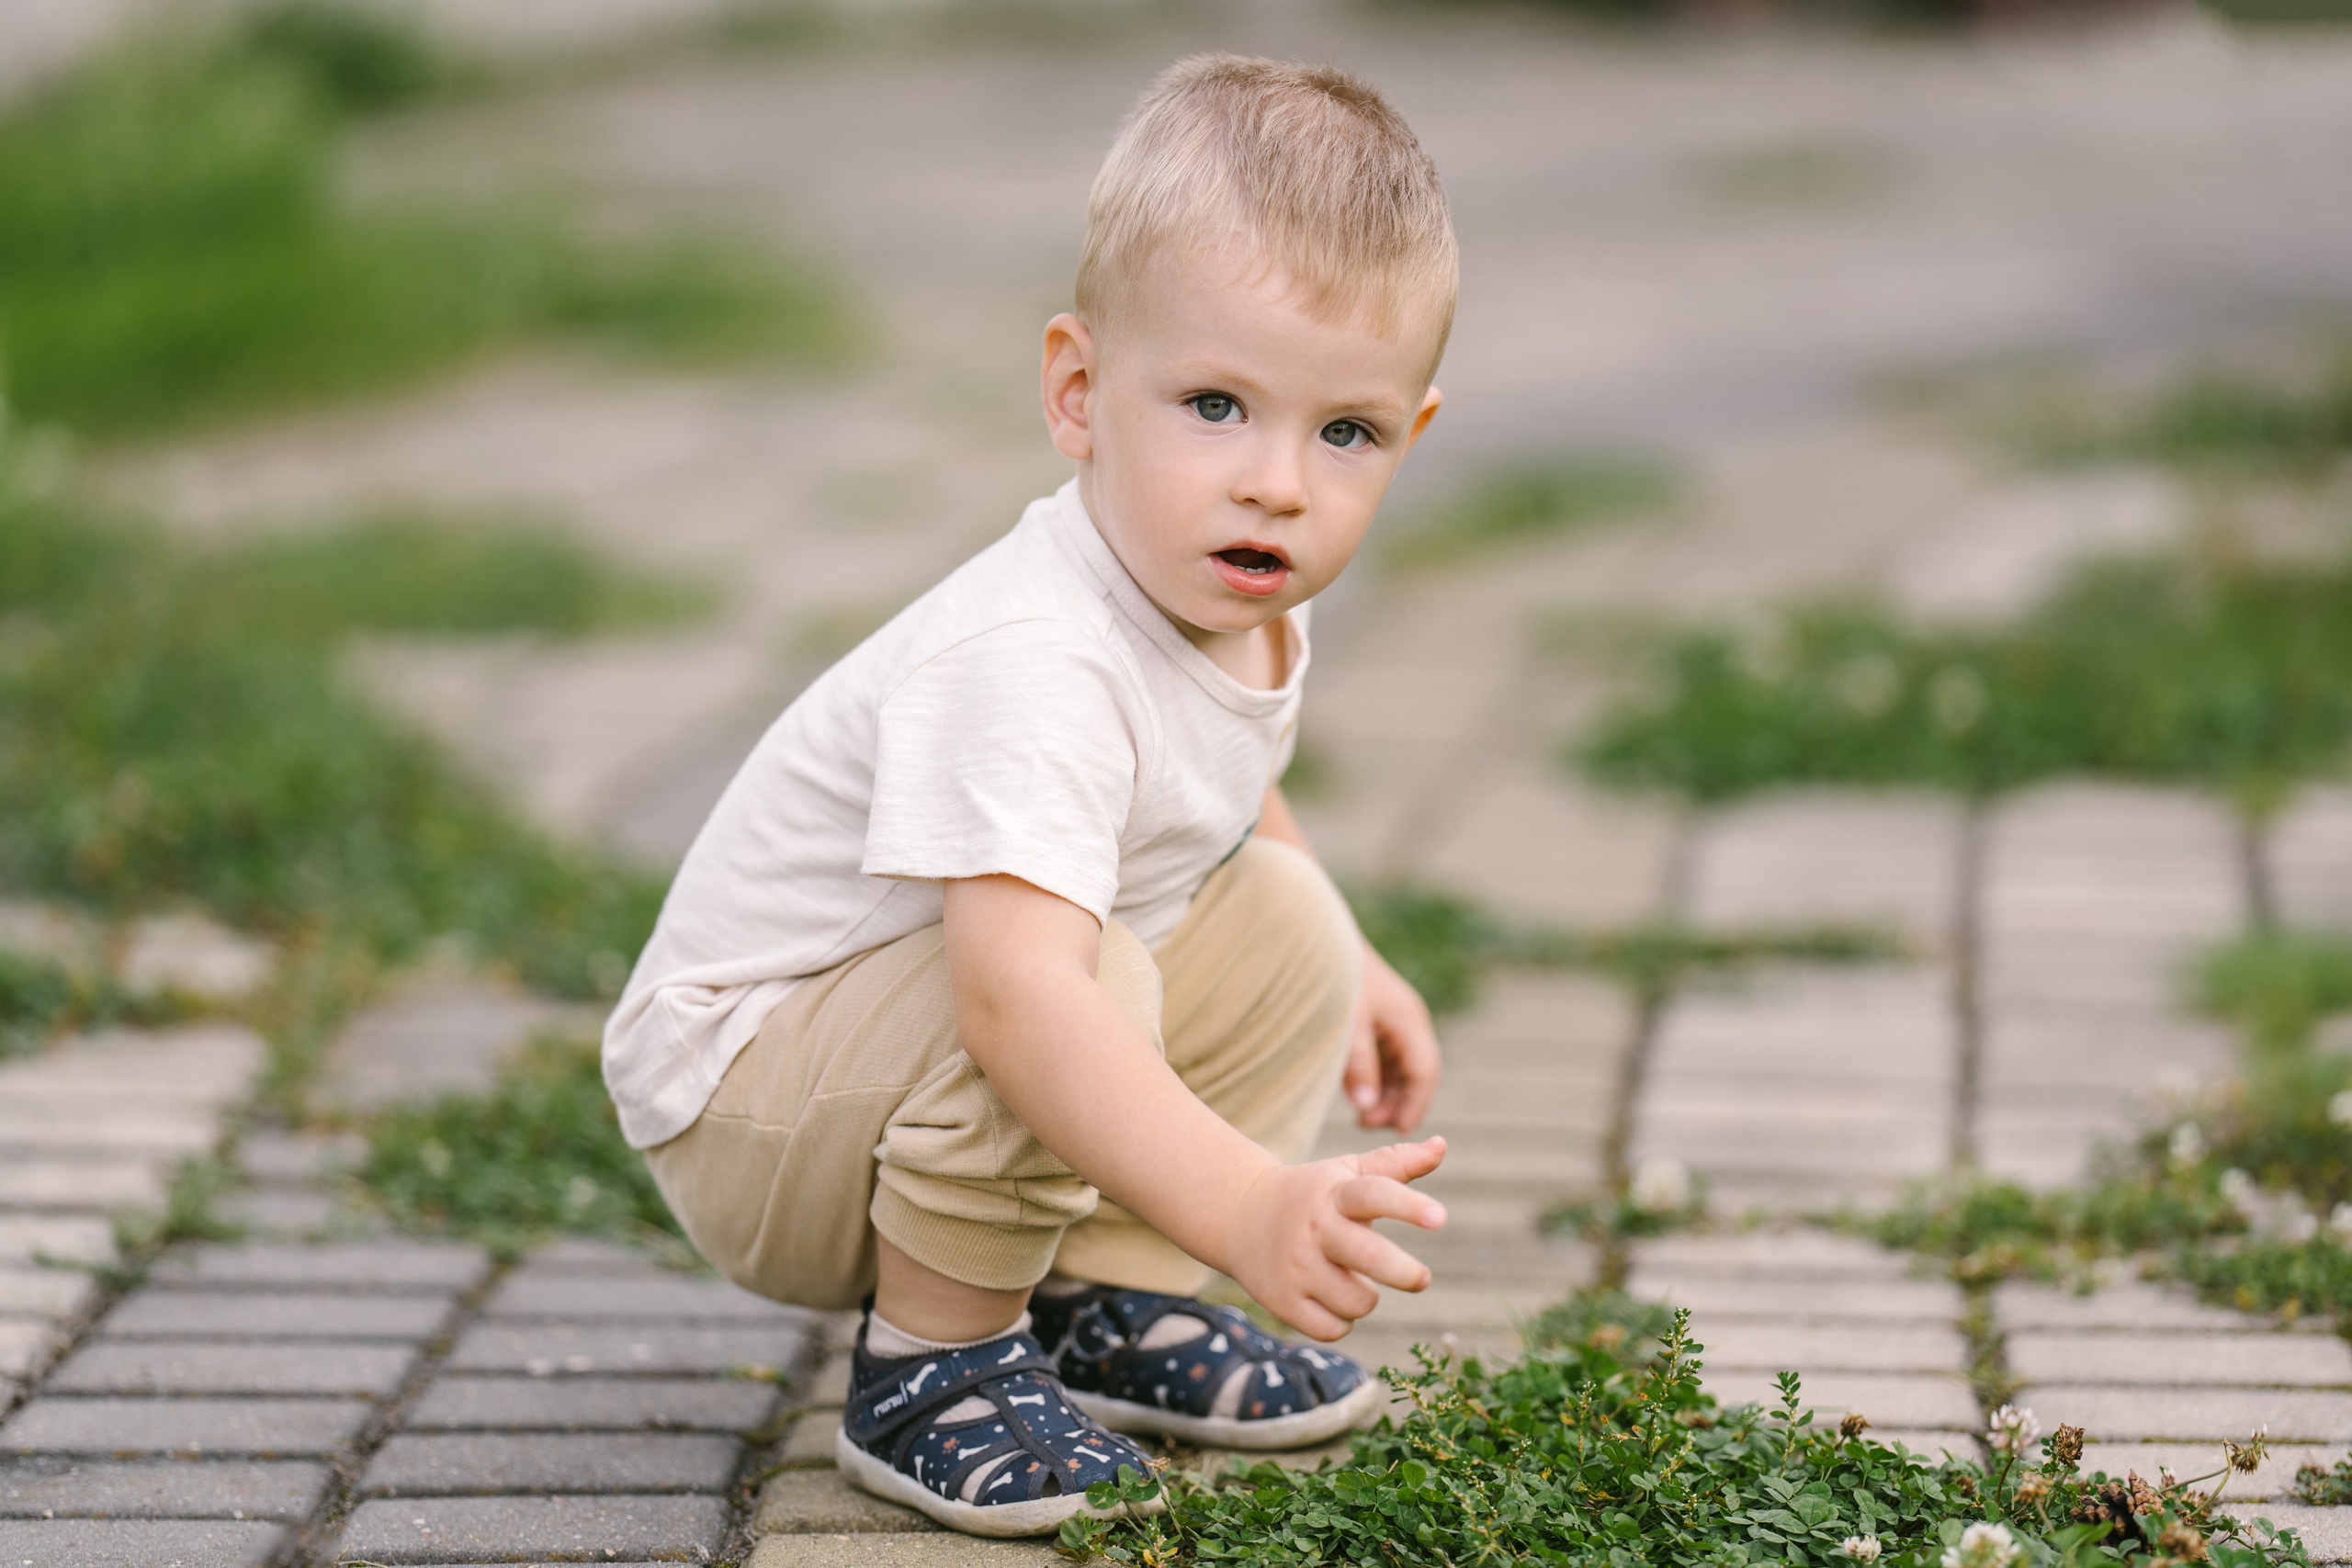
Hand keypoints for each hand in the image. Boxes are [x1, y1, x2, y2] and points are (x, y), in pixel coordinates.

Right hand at [1221, 1138, 1446, 1340]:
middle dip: (1403, 1272)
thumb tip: (1442, 1145)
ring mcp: (1296, 1267)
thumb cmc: (1312, 1193)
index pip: (1374, 1194)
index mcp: (1334, 1193)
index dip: (1408, 1206)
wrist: (1239, 1215)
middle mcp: (1314, 1229)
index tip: (1440, 1218)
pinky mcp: (1282, 1302)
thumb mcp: (1346, 1172)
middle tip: (1421, 1278)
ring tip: (1352, 1279)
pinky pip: (1334, 1328)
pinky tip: (1331, 1299)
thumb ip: (1395, 1163)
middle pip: (1368, 1255)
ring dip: (1366, 1297)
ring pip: (1357, 1301)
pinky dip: (1343, 1320)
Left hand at [1343, 945, 1440, 1133]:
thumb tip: (1366, 1107)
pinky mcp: (1380, 1021)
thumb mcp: (1346, 1025)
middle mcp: (1409, 1021)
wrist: (1319, 940)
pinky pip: (1388, 1058)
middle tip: (1366, 1126)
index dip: (1414, 1104)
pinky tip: (1357, 1095)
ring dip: (1387, 1095)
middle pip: (1417, 1073)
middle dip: (1398, 1104)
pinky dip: (1377, 1080)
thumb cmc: (1335, 980)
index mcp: (1408, 1020)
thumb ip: (1358, 1065)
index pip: (1424, 1072)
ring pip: (1402, 1068)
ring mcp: (1396, 1021)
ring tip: (1360, 1117)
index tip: (1397, 1131)